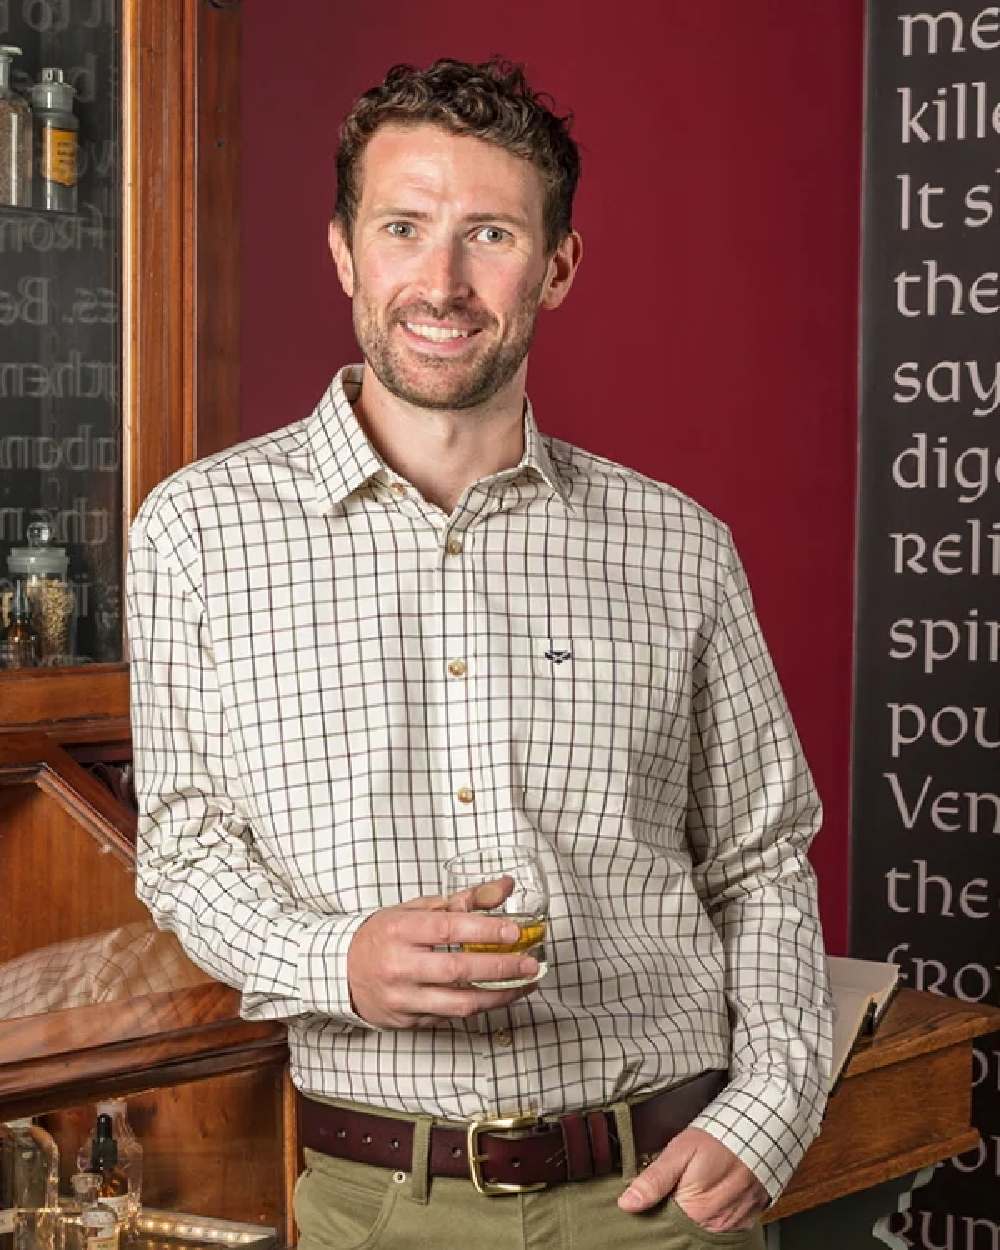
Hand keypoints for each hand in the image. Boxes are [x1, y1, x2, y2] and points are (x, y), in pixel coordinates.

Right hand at [347, 878, 540, 1027]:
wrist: (341, 971)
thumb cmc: (384, 935)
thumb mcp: (417, 909)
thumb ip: (464, 899)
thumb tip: (506, 887)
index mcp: (400, 930)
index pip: (448, 928)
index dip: (485, 930)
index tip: (515, 931)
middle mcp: (398, 965)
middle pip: (457, 969)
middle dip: (500, 968)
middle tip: (531, 963)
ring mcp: (401, 998)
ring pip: (459, 1003)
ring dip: (499, 996)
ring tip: (525, 984)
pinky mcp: (406, 1021)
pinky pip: (449, 1017)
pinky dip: (478, 1007)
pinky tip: (499, 996)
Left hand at [618, 1127, 768, 1230]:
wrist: (760, 1128)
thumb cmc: (718, 1136)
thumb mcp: (680, 1151)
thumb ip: (654, 1179)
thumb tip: (627, 1203)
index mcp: (696, 1210)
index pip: (665, 1224)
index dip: (655, 1209)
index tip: (652, 1195)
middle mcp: (717, 1223)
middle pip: (686, 1228)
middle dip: (676, 1210)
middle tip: (677, 1184)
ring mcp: (734, 1221)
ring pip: (705, 1227)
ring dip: (696, 1212)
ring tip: (696, 1185)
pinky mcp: (748, 1216)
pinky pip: (725, 1223)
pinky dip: (715, 1212)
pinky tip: (713, 1193)